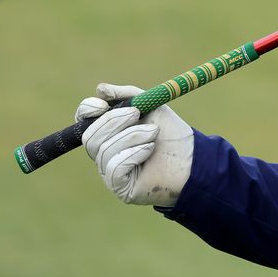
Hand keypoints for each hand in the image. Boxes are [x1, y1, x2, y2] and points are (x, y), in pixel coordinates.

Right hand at [75, 83, 193, 206]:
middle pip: (89, 136)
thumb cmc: (172, 132)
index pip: (83, 120)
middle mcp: (104, 153)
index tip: (101, 104)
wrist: (193, 157)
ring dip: (132, 136)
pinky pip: (114, 167)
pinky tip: (149, 151)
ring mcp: (109, 172)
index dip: (86, 111)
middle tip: (136, 114)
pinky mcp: (119, 187)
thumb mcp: (151, 106)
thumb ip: (127, 95)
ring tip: (153, 134)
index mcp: (108, 132)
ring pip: (103, 150)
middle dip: (113, 121)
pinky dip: (133, 154)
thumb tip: (100, 89)